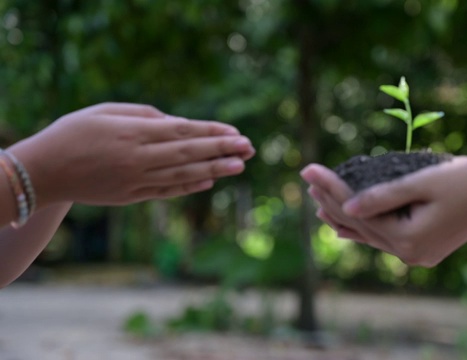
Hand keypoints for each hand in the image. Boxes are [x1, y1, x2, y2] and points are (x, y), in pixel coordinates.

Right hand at [8, 103, 254, 206]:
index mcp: (133, 133)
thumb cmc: (73, 133)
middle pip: (190, 153)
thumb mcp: (104, 111)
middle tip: (250, 148)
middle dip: (222, 150)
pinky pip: (168, 191)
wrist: (44, 171)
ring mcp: (136, 180)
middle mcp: (139, 158)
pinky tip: (209, 181)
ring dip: (214, 170)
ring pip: (184, 174)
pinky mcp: (132, 196)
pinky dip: (190, 186)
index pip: (183, 131)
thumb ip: (144, 115)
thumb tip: (176, 123)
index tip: (235, 132)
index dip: (212, 132)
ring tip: (240, 166)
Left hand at [301, 157, 466, 266]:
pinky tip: (342, 226)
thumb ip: (383, 196)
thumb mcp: (421, 182)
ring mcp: (416, 255)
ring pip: (369, 234)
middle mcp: (409, 253)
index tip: (308, 167)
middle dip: (332, 200)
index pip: (357, 211)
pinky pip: (385, 239)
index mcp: (408, 238)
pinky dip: (363, 229)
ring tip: (317, 201)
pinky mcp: (423, 250)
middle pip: (359, 224)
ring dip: (343, 216)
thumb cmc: (465, 180)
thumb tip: (346, 206)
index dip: (330, 187)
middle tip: (307, 178)